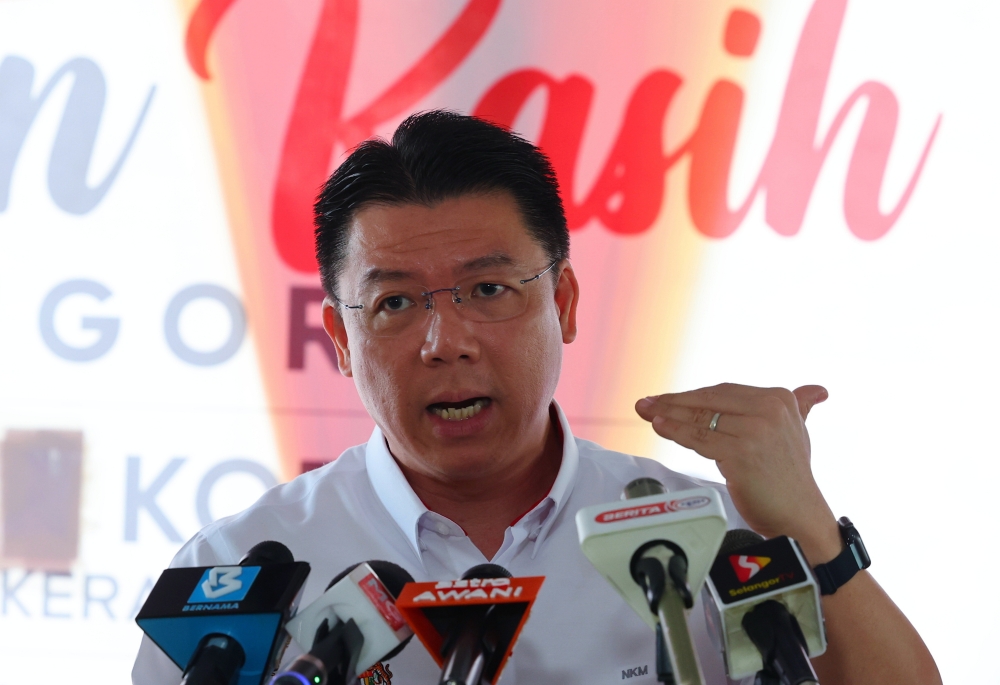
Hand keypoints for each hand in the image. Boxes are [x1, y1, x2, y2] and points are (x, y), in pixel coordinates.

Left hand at [635, 383, 838, 556]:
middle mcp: (769, 410)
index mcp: (780, 399)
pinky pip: (700, 438)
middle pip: (708, 401)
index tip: (667, 397)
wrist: (799, 516)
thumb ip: (800, 406)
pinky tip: (659, 426)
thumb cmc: (792, 476)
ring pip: (701, 419)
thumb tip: (817, 390)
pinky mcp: (741, 453)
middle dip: (673, 401)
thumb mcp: (799, 432)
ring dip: (667, 414)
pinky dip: (676, 431)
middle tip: (646, 402)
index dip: (691, 395)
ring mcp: (755, 431)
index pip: (723, 391)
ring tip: (646, 412)